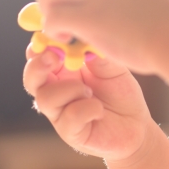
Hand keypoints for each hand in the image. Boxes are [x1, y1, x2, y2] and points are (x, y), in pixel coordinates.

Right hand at [23, 45, 151, 161]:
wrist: (137, 126)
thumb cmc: (121, 93)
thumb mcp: (113, 68)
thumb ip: (97, 55)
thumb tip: (84, 40)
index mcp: (63, 71)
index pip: (40, 56)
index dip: (39, 46)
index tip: (48, 35)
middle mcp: (56, 91)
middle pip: (31, 78)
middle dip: (38, 66)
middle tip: (54, 57)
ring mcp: (60, 114)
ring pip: (45, 99)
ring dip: (70, 89)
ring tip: (90, 91)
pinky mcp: (70, 133)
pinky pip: (69, 117)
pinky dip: (87, 109)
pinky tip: (99, 109)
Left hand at [35, 0, 168, 73]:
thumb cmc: (167, 34)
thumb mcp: (143, 4)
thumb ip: (124, 2)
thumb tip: (111, 12)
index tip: (65, 1)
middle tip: (54, 18)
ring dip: (48, 10)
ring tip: (59, 30)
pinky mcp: (90, 15)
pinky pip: (54, 17)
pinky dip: (52, 29)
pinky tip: (65, 40)